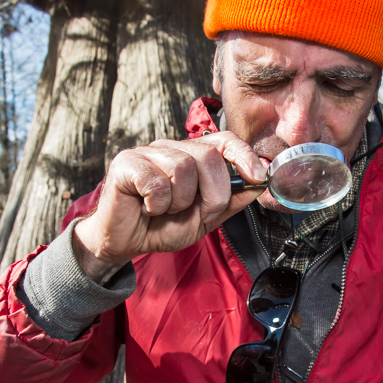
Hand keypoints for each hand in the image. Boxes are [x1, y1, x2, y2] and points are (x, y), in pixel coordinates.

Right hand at [73, 132, 265, 281]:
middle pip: (207, 156)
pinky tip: (148, 207)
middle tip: (194, 211)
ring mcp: (148, 152)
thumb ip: (230, 201)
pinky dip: (156, 204)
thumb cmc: (161, 226)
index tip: (258, 176)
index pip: (225, 140)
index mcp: (192, 156)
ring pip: (182, 168)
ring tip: (165, 209)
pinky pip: (156, 182)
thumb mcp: (204, 219)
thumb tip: (259, 184)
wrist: (124, 242)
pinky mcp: (126, 163)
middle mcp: (171, 148)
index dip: (244, 155)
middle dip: (212, 193)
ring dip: (179, 201)